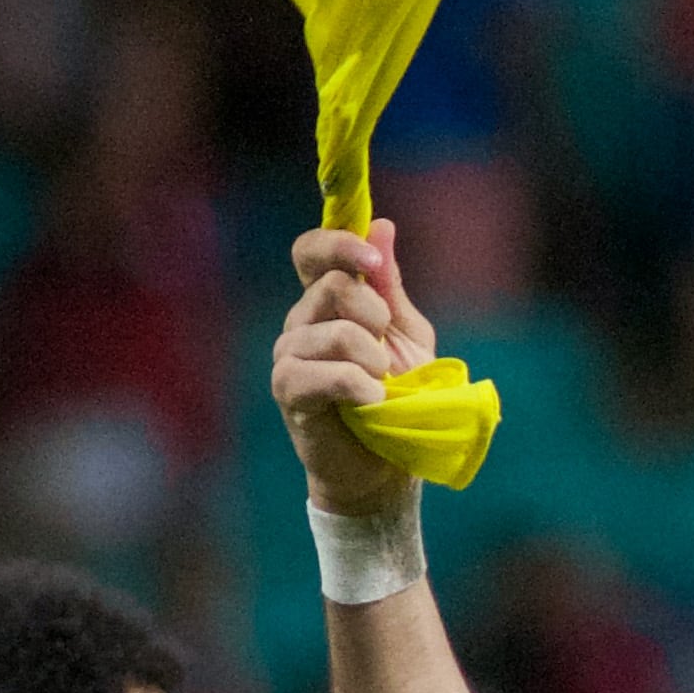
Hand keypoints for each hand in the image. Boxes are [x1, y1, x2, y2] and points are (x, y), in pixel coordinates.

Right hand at [273, 222, 434, 518]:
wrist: (384, 467)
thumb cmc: (398, 399)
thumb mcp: (406, 336)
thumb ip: (390, 285)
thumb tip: (381, 225)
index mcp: (328, 302)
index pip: (312, 251)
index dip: (339, 243)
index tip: (373, 260)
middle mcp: (301, 321)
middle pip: (331, 285)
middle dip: (375, 314)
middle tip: (387, 352)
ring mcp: (289, 355)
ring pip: (333, 331)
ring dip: (372, 359)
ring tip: (382, 385)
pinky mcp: (288, 390)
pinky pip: (322, 372)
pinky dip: (357, 385)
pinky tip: (371, 401)